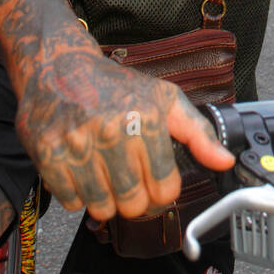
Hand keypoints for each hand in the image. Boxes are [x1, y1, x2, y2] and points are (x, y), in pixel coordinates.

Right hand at [15, 52, 234, 221]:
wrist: (59, 66)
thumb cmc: (116, 87)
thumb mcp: (164, 99)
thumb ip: (198, 133)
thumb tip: (225, 161)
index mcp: (145, 119)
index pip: (165, 187)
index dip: (162, 193)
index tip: (155, 185)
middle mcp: (112, 131)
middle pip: (133, 203)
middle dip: (134, 200)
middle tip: (128, 182)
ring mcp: (78, 144)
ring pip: (102, 207)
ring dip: (105, 199)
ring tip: (105, 175)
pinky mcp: (47, 154)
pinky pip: (70, 201)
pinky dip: (77, 195)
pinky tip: (81, 172)